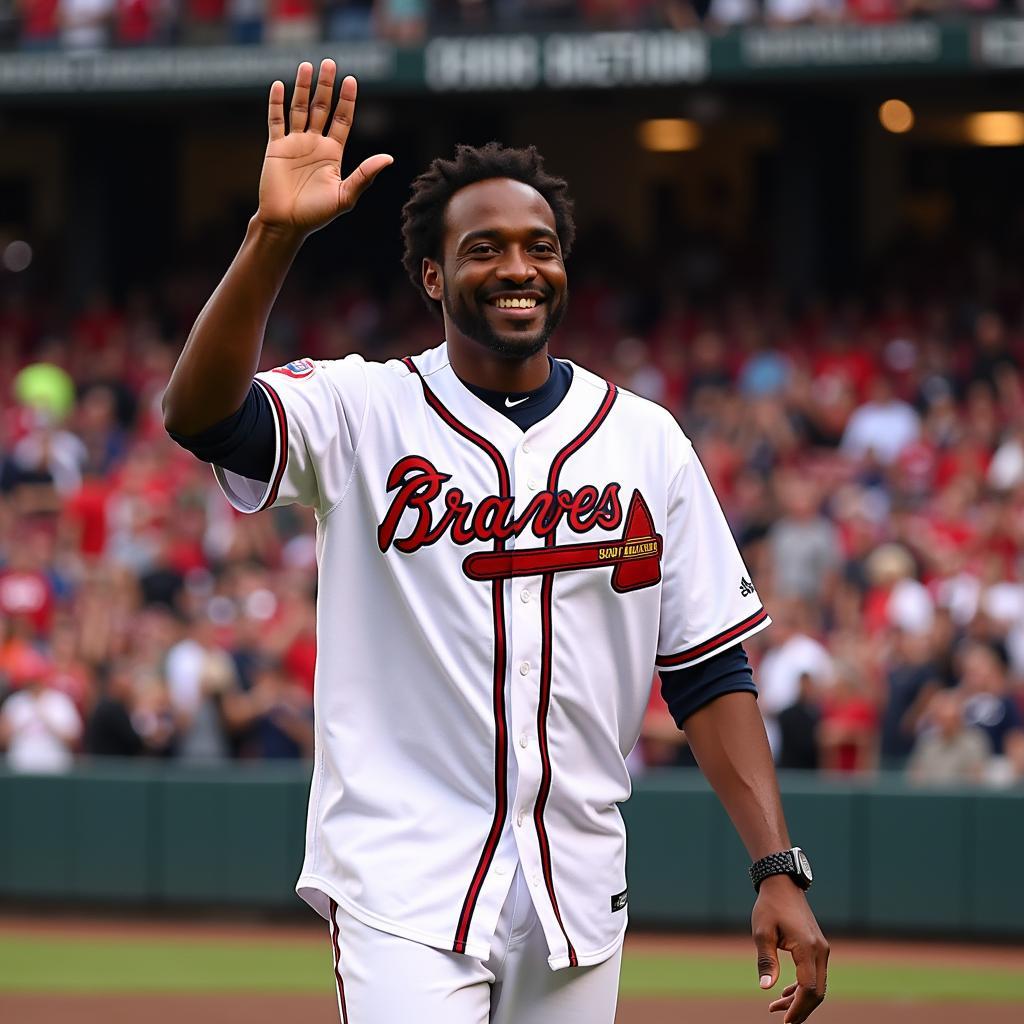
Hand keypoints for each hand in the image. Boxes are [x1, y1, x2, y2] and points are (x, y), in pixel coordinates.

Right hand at [257, 60, 392, 237]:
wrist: (286, 224)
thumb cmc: (316, 215)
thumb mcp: (345, 195)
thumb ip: (365, 175)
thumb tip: (389, 158)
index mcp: (333, 153)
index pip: (342, 120)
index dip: (347, 101)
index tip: (351, 80)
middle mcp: (315, 144)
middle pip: (321, 108)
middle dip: (326, 86)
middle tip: (330, 63)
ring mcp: (295, 144)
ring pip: (299, 108)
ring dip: (302, 87)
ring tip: (307, 65)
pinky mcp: (276, 147)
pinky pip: (276, 120)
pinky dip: (276, 103)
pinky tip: (280, 85)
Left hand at [752, 875, 828, 1022]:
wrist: (782, 884)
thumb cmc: (770, 906)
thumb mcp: (762, 932)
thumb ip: (766, 960)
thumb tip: (766, 988)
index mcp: (808, 948)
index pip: (808, 988)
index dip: (798, 1007)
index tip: (786, 1021)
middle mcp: (820, 950)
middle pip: (817, 991)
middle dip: (801, 1008)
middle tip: (783, 1019)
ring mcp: (821, 949)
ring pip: (817, 984)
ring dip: (800, 998)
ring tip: (777, 1007)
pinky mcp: (818, 947)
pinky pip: (815, 974)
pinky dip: (803, 986)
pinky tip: (786, 992)